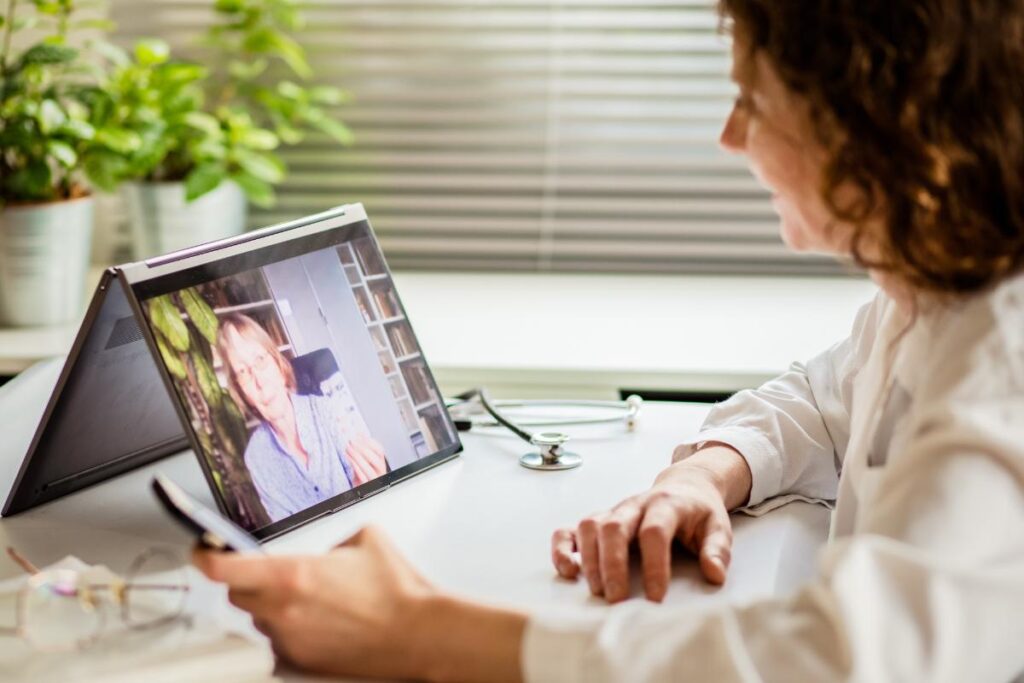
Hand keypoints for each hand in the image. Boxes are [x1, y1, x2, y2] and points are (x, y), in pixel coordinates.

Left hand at [194, 526, 433, 678]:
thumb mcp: (364, 539)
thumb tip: (325, 550)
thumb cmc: (396, 590)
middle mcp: (282, 609)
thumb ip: (332, 540)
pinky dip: (291, 630)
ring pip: (260, 618)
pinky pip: (280, 641)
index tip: (202, 549)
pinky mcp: (301, 661)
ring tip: (313, 600)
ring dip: (273, 607)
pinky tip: (323, 622)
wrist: (417, 633)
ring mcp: (290, 639)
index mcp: (292, 573)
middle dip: (249, 581)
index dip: (205, 555)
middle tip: (277, 573)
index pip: (224, 567)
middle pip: (237, 594)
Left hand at [346, 434, 387, 485]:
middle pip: (376, 459)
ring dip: (357, 457)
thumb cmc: (361, 472)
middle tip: (352, 441)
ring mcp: (373, 478)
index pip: (380, 450)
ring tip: (348, 448)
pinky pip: (361, 476)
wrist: (358, 488)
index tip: (358, 435)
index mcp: (380, 462)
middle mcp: (379, 470)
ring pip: (368, 468)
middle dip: (363, 449)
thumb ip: (362, 447)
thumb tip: (358, 432)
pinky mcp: (365, 485)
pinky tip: (348, 457)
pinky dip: (354, 466)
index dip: (370, 442)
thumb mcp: (362, 459)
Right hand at [550, 444, 751, 602]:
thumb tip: (714, 574)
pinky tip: (568, 571)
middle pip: (615, 526)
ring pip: (590, 526)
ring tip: (599, 591)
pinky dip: (563, 548)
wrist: (685, 486)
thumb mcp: (718, 527)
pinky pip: (571, 528)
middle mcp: (635, 504)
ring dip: (589, 559)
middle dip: (613, 564)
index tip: (656, 597)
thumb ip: (717, 550)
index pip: (654, 531)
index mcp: (667, 504)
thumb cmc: (699, 513)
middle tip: (617, 599)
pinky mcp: (600, 519)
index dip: (654, 564)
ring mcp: (614, 510)